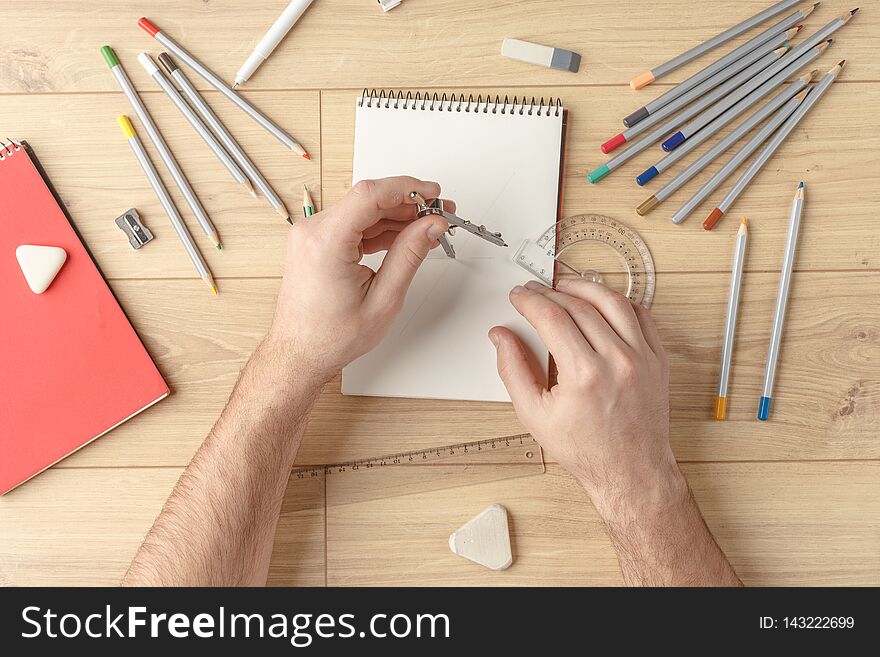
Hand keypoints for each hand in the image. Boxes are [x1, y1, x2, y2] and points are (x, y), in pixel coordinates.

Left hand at [269, 177, 450, 382]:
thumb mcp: (383, 299)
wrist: (300, 353)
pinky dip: (379, 228)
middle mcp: (312, 232)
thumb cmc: (330, 336)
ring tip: (426, 228)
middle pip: (368, 199)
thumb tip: (430, 225)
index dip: (407, 188)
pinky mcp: (315, 242)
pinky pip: (353, 223)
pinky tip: (404, 237)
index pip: (370, 195)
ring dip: (396, 216)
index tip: (433, 193)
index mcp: (325, 243)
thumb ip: (409, 255)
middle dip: (407, 203)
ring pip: (362, 210)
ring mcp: (311, 235)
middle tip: (438, 213)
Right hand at [488, 278, 684, 519]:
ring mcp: (642, 358)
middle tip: (535, 293)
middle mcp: (617, 361)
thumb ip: (512, 370)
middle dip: (550, 293)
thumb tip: (501, 337)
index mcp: (584, 375)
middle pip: (578, 305)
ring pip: (613, 302)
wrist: (630, 471)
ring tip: (566, 287)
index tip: (519, 296)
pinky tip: (601, 303)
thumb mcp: (534, 415)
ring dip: (585, 287)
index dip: (530, 301)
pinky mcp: (658, 360)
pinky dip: (619, 302)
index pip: (551, 317)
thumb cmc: (586, 449)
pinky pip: (641, 316)